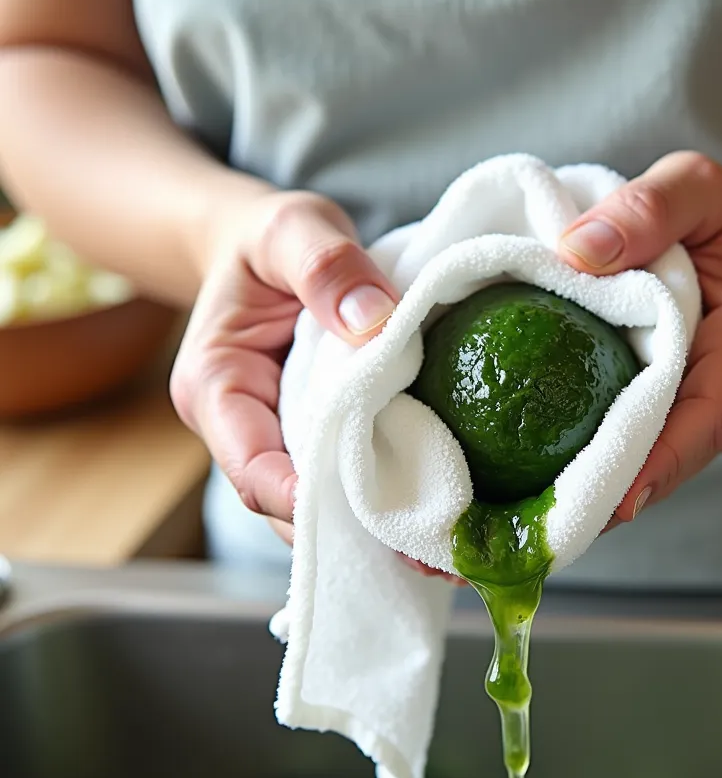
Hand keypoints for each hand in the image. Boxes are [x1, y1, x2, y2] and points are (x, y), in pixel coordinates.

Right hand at [170, 187, 464, 584]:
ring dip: (381, 526)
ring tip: (449, 548)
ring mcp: (285, 441)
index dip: (302, 500)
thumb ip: (323, 266)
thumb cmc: (268, 239)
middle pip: (293, 503)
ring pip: (327, 502)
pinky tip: (446, 512)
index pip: (252, 467)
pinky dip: (393, 496)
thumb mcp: (290, 228)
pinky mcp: (323, 439)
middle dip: (355, 532)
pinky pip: (353, 477)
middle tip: (428, 550)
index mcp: (217, 388)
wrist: (268, 250)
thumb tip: (375, 321)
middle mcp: (247, 430)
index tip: (365, 512)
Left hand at [557, 152, 721, 525]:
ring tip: (526, 520)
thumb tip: (576, 251)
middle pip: (673, 460)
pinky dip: (601, 469)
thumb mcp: (698, 187)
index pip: (707, 418)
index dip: (659, 464)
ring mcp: (714, 422)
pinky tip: (542, 484)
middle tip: (536, 528)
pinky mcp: (688, 427)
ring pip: (655, 467)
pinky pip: (646, 453)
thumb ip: (649, 208)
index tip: (611, 503)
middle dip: (608, 495)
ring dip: (597, 491)